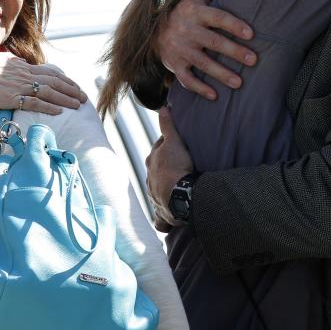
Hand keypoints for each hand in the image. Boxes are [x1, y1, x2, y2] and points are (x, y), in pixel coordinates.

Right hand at [0, 52, 86, 113]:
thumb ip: (11, 62)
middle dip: (71, 89)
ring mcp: (18, 86)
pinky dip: (48, 106)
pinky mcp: (12, 98)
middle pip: (53, 81)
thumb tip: (19, 63)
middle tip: (83, 97)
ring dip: (65, 98)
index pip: (48, 72)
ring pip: (49, 91)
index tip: (74, 86)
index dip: (64, 80)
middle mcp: (23, 74)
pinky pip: (34, 102)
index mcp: (20, 66)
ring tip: (78, 105)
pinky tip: (59, 111)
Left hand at [145, 107, 193, 228]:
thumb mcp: (173, 143)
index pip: (159, 151)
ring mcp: (155, 197)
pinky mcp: (163, 213)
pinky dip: (163, 220)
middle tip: (180, 167)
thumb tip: (162, 108)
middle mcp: (150, 180)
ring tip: (177, 190)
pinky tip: (167, 221)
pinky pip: (161, 220)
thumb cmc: (176, 167)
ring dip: (165, 191)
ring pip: (158, 192)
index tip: (177, 147)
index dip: (168, 147)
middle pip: (157, 171)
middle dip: (165, 169)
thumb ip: (167, 126)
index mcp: (152, 163)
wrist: (179, 195)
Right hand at [155, 0, 256, 100]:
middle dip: (234, 52)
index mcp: (195, 12)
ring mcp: (179, 49)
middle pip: (213, 42)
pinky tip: (214, 96)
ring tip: (239, 83)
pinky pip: (186, 79)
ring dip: (221, 74)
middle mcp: (187, 30)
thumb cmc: (184, 10)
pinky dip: (199, 88)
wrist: (153, 29)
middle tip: (253, 60)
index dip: (234, 25)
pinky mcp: (174, 64)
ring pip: (202, 63)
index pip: (218, 17)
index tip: (251, 34)